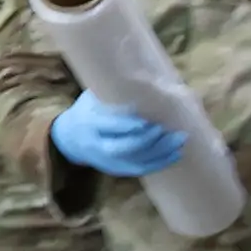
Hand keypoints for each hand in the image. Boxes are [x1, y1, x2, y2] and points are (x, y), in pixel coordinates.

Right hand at [52, 91, 183, 176]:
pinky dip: (160, 162)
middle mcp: (97, 145)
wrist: (70, 137)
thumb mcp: (94, 98)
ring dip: (161, 151)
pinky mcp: (117, 169)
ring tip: (180, 139)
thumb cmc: (89, 110)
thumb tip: (147, 81)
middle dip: (148, 140)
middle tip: (167, 129)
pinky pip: (141, 169)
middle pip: (124, 148)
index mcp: (89, 123)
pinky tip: (176, 153)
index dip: (129, 126)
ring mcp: (107, 161)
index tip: (148, 121)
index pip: (110, 127)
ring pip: (136, 161)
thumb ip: (113, 93)